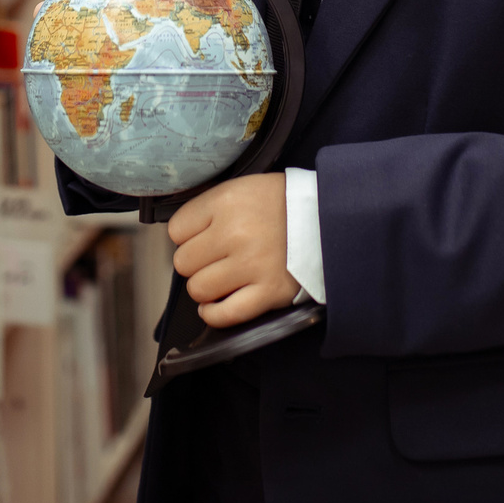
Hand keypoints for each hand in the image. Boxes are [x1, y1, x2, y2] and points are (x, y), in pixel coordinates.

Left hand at [168, 172, 296, 327]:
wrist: (326, 217)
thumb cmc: (281, 203)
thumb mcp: (241, 188)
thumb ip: (208, 209)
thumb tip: (180, 237)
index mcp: (226, 202)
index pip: (177, 230)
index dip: (187, 235)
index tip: (201, 236)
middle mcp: (235, 233)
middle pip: (184, 262)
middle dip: (196, 261)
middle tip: (215, 257)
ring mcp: (252, 265)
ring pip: (199, 289)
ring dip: (206, 287)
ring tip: (220, 277)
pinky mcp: (268, 292)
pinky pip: (225, 314)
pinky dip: (214, 314)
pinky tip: (215, 305)